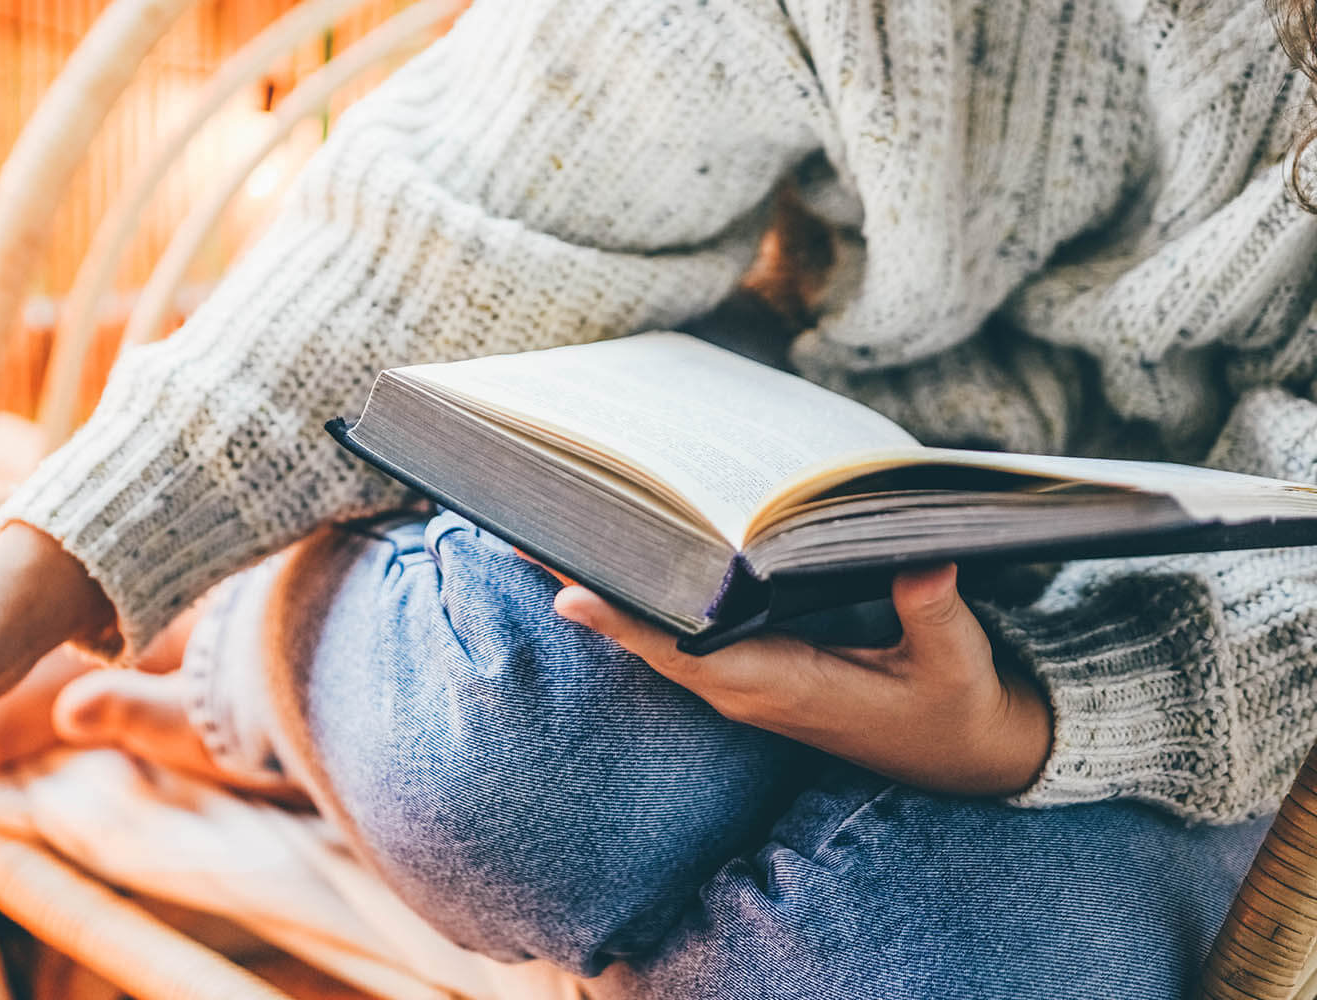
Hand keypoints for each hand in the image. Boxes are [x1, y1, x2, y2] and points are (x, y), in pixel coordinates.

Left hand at [555, 563, 1050, 796]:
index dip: (627, 624)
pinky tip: (609, 551)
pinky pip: (673, 632)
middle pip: (648, 635)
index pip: (688, 653)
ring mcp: (740, 680)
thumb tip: (924, 562)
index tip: (569, 591)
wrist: (963, 758)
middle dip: (592, 581)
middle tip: (530, 518)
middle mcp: (746, 687)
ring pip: (652, 632)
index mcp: (785, 687)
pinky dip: (636, 594)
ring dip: (605, 583)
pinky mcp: (747, 668)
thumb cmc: (955, 708)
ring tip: (549, 518)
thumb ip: (935, 614)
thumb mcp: (958, 664)